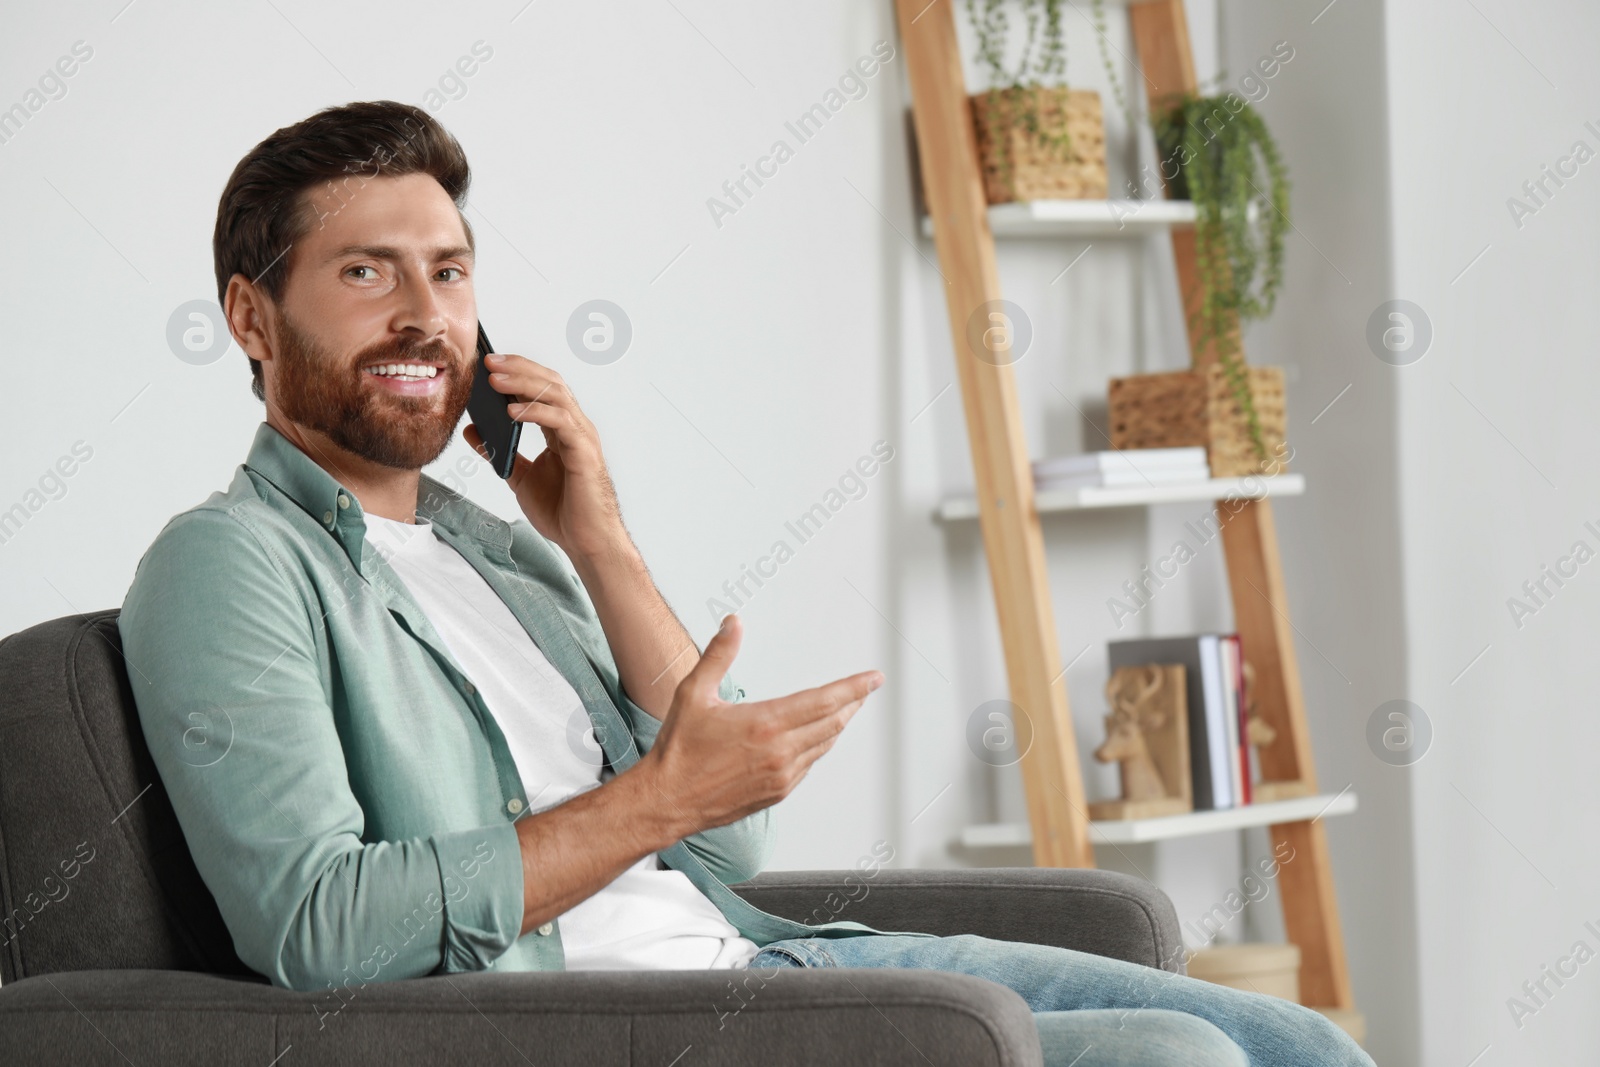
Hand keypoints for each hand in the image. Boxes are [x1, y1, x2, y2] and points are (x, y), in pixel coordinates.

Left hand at [464, 352, 623, 557]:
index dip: (517, 371)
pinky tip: (511, 411)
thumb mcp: (519, 476)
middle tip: (488, 361)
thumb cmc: (561, 511)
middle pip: (550, 382)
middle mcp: (575, 427)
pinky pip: (561, 421)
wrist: (584, 540)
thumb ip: (498, 452)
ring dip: (524, 383)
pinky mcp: (584, 452)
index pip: (542, 388)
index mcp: (561, 430)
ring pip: (556, 394)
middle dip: (518, 368)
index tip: (489, 363)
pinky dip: (536, 412)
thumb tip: (472, 430)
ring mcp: (582, 437)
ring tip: (495, 380)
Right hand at [637, 614, 883, 836]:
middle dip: (852, 703)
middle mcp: (780, 752)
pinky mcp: (777, 793)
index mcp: (765, 724)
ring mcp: (781, 776)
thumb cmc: (679, 750)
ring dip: (837, 724)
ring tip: (845, 709)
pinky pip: (809, 765)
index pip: (824, 700)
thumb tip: (733, 624)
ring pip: (824, 745)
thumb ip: (719, 655)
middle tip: (865, 689)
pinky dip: (818, 747)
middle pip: (832, 722)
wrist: (668, 799)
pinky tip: (816, 739)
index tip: (873, 678)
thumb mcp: (694, 693)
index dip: (854, 687)